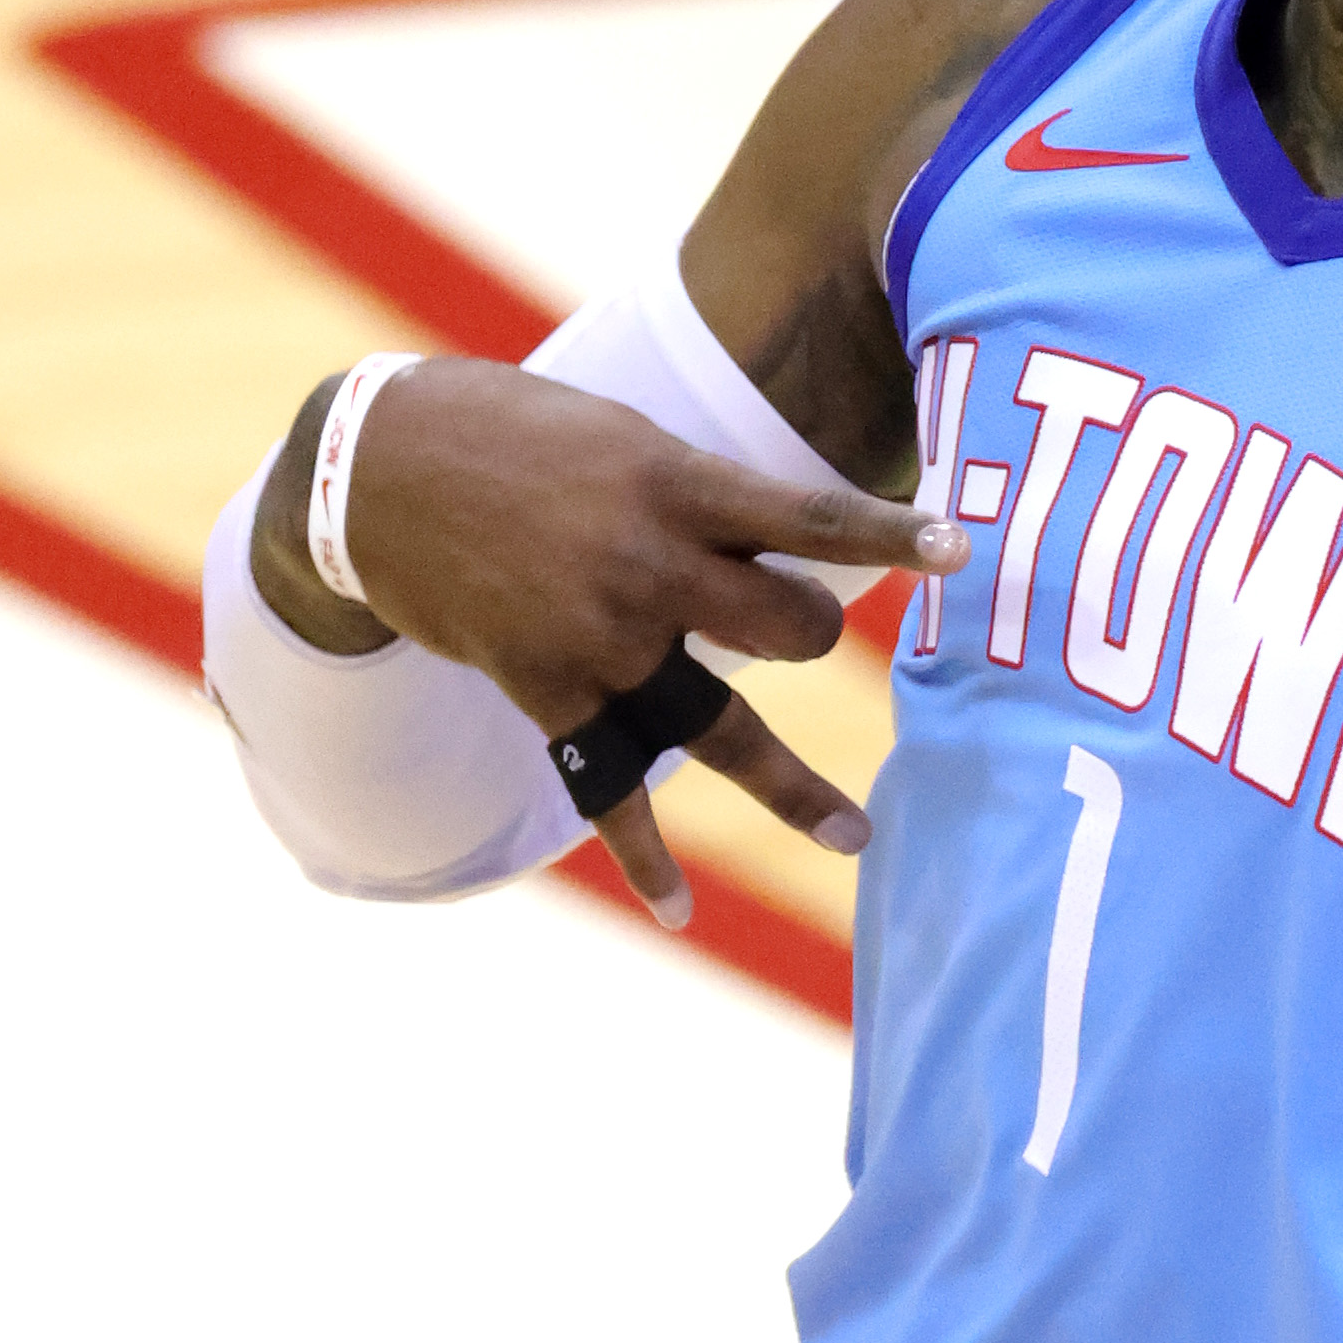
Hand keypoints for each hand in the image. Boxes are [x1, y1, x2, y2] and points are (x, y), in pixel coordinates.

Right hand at [316, 358, 967, 926]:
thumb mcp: (628, 436)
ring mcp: (597, 638)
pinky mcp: (545, 689)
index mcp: (678, 483)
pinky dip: (644, 853)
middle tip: (804, 628)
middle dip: (813, 635)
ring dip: (791, 787)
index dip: (892, 535)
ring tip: (856, 835)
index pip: (811, 517)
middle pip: (789, 630)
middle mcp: (648, 565)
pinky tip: (680, 908)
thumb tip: (790, 539)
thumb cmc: (521, 433)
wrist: (377, 471)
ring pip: (719, 728)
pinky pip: (609, 785)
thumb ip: (707, 494)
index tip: (965, 550)